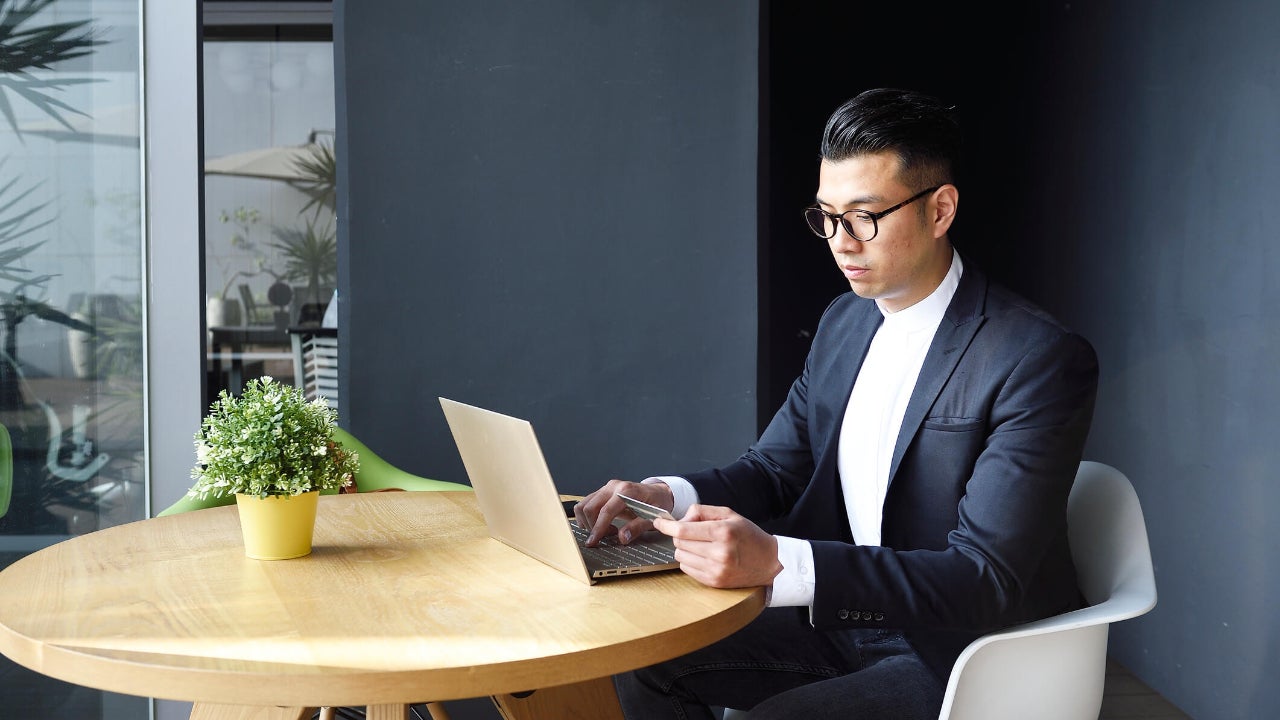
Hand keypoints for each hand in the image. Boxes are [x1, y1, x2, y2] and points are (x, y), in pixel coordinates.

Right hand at [573, 479, 674, 545]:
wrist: (658, 493)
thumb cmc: (656, 503)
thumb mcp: (653, 517)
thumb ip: (637, 527)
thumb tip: (622, 537)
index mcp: (627, 490)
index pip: (606, 511)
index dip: (598, 528)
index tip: (593, 541)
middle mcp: (613, 486)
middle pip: (590, 507)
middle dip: (592, 526)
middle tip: (605, 537)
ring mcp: (606, 488)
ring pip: (584, 505)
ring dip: (588, 522)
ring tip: (604, 531)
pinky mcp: (602, 492)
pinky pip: (586, 503)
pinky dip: (587, 517)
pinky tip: (600, 525)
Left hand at [653, 504, 781, 588]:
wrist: (770, 562)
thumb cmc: (749, 536)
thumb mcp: (729, 514)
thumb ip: (702, 511)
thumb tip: (679, 519)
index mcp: (723, 532)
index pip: (683, 530)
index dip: (667, 525)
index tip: (659, 522)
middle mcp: (719, 553)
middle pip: (679, 543)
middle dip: (680, 535)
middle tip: (694, 532)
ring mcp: (716, 570)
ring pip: (680, 556)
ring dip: (685, 549)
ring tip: (703, 545)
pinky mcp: (714, 582)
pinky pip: (687, 569)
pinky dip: (690, 561)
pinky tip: (705, 557)